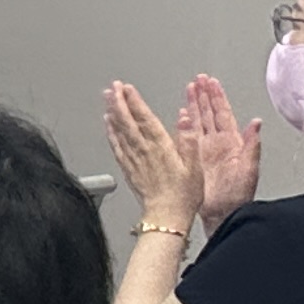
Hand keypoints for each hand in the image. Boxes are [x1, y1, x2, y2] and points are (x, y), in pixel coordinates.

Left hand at [101, 80, 195, 224]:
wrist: (166, 216)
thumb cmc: (184, 194)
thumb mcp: (195, 166)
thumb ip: (189, 139)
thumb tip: (184, 116)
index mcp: (161, 147)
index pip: (145, 118)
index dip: (135, 101)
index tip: (127, 88)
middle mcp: (144, 150)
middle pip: (127, 121)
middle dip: (119, 101)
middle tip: (113, 86)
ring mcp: (133, 159)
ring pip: (119, 130)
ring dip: (112, 112)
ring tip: (107, 97)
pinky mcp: (128, 168)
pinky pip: (116, 146)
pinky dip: (111, 132)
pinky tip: (108, 124)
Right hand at [180, 74, 260, 225]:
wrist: (221, 214)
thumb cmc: (237, 196)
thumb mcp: (249, 170)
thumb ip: (252, 145)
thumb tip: (256, 123)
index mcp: (232, 143)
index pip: (223, 113)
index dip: (217, 97)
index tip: (211, 83)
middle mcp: (218, 144)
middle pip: (210, 113)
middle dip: (204, 95)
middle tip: (198, 80)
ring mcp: (204, 150)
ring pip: (198, 121)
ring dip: (194, 104)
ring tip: (190, 89)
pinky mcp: (193, 158)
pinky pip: (187, 136)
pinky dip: (184, 123)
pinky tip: (181, 114)